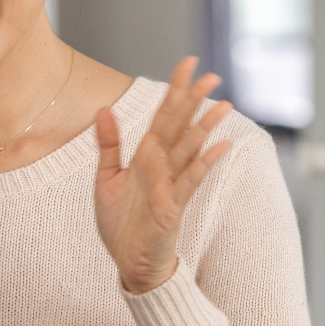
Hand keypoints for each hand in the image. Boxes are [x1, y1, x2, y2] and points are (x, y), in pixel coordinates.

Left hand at [94, 58, 232, 293]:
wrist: (128, 262)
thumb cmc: (121, 223)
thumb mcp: (106, 178)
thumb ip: (108, 145)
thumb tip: (102, 109)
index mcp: (146, 157)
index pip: (162, 117)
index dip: (173, 91)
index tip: (187, 64)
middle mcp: (162, 167)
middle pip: (179, 127)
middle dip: (193, 102)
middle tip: (212, 75)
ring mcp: (170, 186)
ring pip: (189, 150)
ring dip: (205, 127)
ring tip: (222, 104)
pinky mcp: (172, 207)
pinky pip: (188, 181)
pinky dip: (203, 163)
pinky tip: (220, 146)